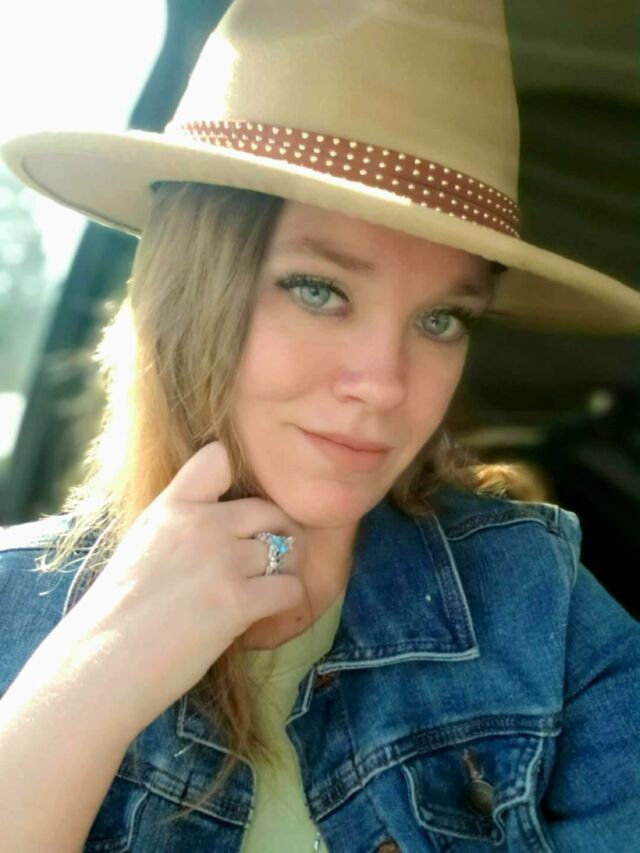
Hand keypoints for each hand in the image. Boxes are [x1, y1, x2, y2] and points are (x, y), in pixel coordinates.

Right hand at [63, 441, 304, 734]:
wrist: (102, 663)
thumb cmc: (120, 611)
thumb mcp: (144, 541)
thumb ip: (181, 518)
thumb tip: (225, 518)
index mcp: (173, 506)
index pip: (218, 459)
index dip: (238, 483)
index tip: (238, 513)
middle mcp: (201, 524)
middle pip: (270, 510)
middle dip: (277, 533)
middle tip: (268, 561)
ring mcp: (222, 561)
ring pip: (285, 549)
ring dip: (283, 571)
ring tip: (263, 591)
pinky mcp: (238, 601)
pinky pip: (290, 588)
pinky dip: (286, 601)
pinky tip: (263, 613)